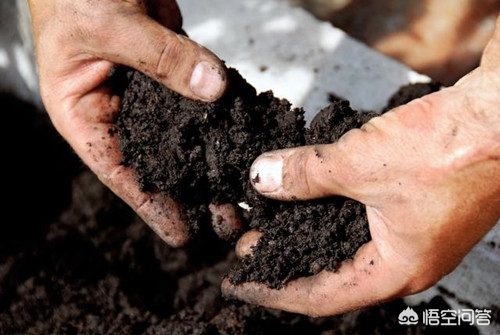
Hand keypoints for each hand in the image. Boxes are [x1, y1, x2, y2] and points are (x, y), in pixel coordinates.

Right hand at [28, 0, 229, 245]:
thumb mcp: (108, 25)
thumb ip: (160, 58)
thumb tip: (214, 89)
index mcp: (84, 112)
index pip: (119, 171)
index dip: (151, 206)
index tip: (183, 235)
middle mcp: (117, 109)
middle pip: (158, 161)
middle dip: (192, 191)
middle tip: (229, 219)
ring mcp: (148, 90)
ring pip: (184, 133)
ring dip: (212, 160)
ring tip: (242, 189)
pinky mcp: (173, 68)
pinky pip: (200, 96)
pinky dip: (221, 116)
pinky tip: (244, 137)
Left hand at [222, 16, 499, 316]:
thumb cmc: (452, 149)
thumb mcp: (361, 163)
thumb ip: (305, 174)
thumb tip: (262, 177)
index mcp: (396, 270)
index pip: (319, 297)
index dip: (274, 291)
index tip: (241, 283)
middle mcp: (406, 260)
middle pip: (331, 272)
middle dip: (287, 259)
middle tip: (250, 247)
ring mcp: (414, 232)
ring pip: (346, 242)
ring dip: (307, 231)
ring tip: (272, 220)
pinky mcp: (417, 205)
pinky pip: (362, 216)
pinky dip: (330, 209)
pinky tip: (311, 193)